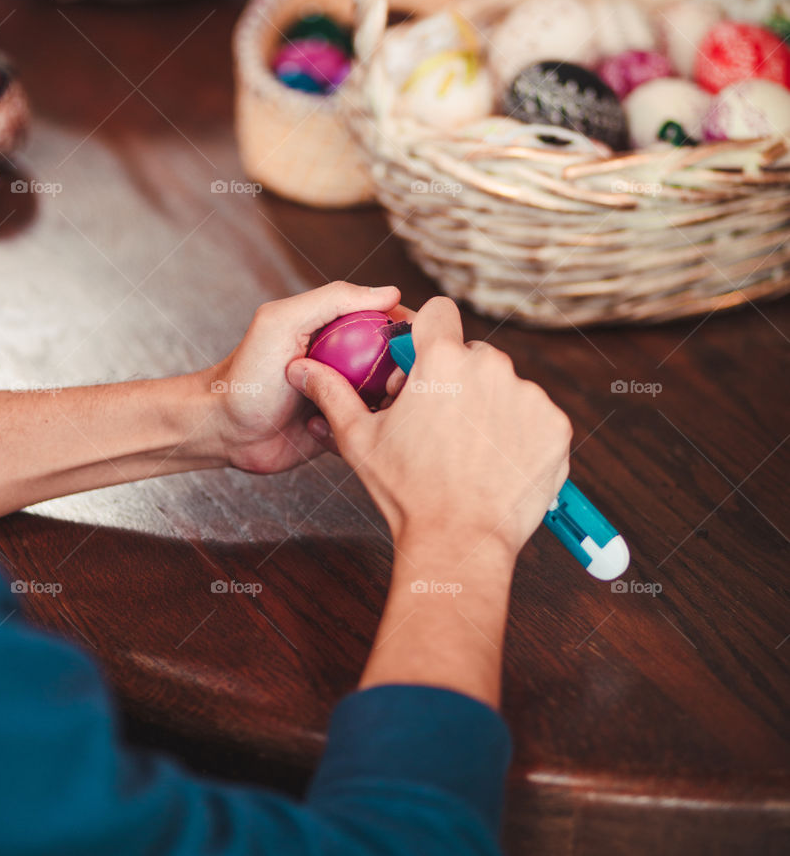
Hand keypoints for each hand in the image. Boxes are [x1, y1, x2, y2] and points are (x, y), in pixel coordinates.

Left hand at [204, 281, 401, 474]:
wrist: (223, 432)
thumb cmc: (247, 374)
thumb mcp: (283, 323)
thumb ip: (333, 299)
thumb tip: (389, 292)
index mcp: (337, 328)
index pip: (389, 322)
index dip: (407, 333)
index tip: (414, 347)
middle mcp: (347, 359)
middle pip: (397, 363)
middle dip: (401, 376)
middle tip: (387, 387)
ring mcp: (345, 394)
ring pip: (390, 399)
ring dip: (382, 407)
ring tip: (359, 410)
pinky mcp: (342, 427)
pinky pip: (369, 430)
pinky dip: (359, 432)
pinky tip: (327, 430)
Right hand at [287, 296, 571, 563]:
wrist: (459, 542)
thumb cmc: (407, 492)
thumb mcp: (360, 439)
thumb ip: (333, 394)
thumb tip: (300, 368)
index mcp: (442, 360)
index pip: (438, 313)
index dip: (427, 335)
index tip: (421, 364)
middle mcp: (490, 366)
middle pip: (472, 355)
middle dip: (457, 380)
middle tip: (440, 423)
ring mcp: (528, 396)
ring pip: (505, 386)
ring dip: (490, 407)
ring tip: (469, 451)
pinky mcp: (555, 425)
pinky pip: (536, 416)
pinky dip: (521, 433)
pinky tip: (497, 463)